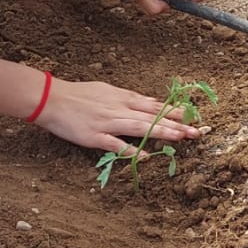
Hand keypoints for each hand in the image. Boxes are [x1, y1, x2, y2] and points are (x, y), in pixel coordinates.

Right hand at [34, 77, 202, 153]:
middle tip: (196, 132)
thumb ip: (126, 99)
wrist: (51, 99)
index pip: (154, 105)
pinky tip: (145, 156)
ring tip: (181, 138)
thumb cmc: (78, 94)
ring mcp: (108, 123)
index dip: (174, 111)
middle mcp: (119, 109)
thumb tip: (145, 103)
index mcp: (123, 98)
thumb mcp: (107, 90)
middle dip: (176, 124)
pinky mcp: (95, 136)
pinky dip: (130, 150)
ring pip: (140, 128)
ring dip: (162, 133)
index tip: (192, 116)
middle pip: (152, 117)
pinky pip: (115, 144)